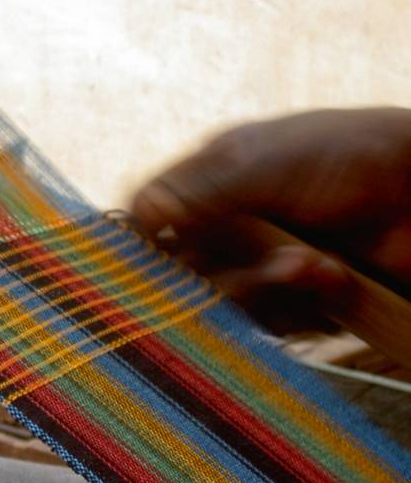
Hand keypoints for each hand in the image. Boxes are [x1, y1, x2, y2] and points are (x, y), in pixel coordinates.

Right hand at [131, 107, 410, 332]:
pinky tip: (335, 280)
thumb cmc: (349, 156)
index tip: (156, 264)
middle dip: (229, 277)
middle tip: (278, 263)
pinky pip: (269, 326)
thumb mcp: (258, 161)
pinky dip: (301, 309)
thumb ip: (194, 191)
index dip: (143, 247)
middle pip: (182, 278)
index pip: (148, 221)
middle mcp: (227, 226)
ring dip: (271, 292)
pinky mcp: (296, 299)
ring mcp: (261, 264)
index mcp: (208, 183)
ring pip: (225, 307)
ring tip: (319, 267)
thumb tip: (133, 213)